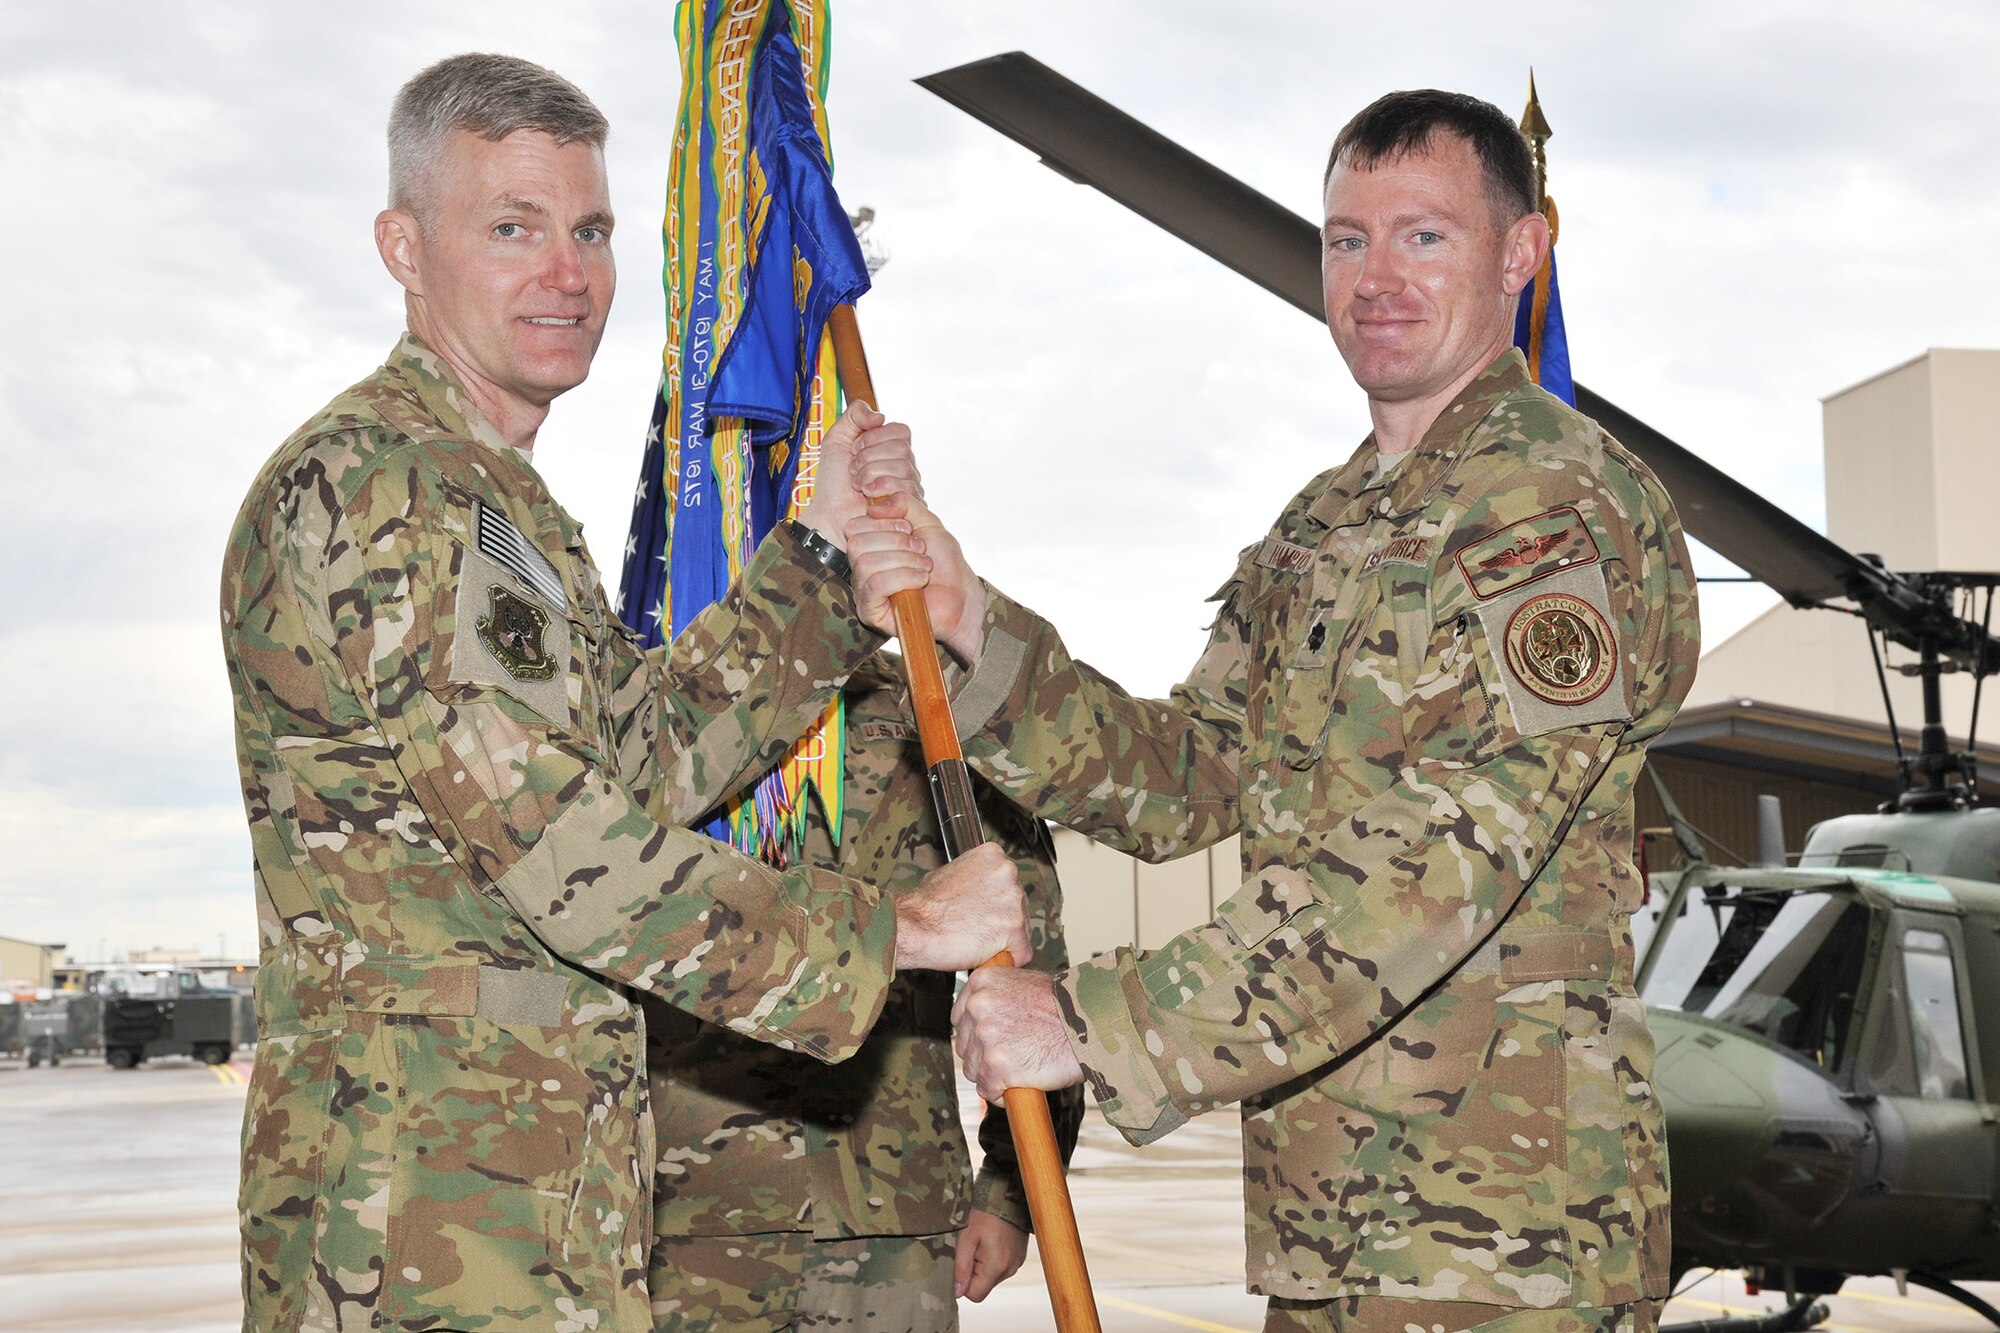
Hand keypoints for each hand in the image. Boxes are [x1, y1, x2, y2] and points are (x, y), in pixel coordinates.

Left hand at [791, 401, 919, 551]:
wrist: (830, 512)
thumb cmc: (833, 481)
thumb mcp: (837, 438)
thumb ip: (855, 415)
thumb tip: (880, 416)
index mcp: (891, 447)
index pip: (901, 430)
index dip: (874, 438)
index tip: (854, 450)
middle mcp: (905, 465)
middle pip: (902, 448)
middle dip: (868, 458)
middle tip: (853, 470)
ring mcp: (909, 485)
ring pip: (903, 467)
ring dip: (871, 474)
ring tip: (858, 485)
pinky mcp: (909, 505)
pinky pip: (905, 487)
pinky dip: (879, 488)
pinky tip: (868, 496)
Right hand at [846, 491, 988, 657]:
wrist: (961, 596)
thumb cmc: (943, 563)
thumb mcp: (927, 522)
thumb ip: (904, 503)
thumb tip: (875, 506)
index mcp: (869, 546)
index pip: (854, 526)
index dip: (883, 522)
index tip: (910, 530)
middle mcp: (861, 568)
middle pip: (857, 543)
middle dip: (896, 542)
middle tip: (920, 549)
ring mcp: (863, 591)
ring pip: (866, 564)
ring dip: (904, 560)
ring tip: (925, 566)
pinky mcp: (870, 611)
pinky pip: (875, 586)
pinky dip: (903, 578)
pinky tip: (921, 580)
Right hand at [893, 842, 1028, 971]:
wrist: (915, 927)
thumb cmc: (925, 906)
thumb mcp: (949, 874)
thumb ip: (974, 879)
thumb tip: (979, 889)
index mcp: (993, 855)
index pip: (1009, 884)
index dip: (994, 903)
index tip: (982, 911)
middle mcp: (1007, 872)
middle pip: (1019, 905)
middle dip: (1001, 920)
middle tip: (976, 927)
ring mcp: (1013, 898)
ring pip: (1021, 929)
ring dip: (1003, 939)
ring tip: (975, 939)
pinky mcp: (1014, 926)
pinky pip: (1021, 951)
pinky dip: (1006, 958)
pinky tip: (985, 954)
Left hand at [952, 967, 1084, 1101]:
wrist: (1090, 1026)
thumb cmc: (1064, 1007)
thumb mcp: (1024, 984)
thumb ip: (998, 997)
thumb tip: (981, 1017)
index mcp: (981, 983)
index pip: (960, 1017)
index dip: (976, 1034)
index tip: (995, 1040)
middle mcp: (979, 1008)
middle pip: (965, 1046)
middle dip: (984, 1057)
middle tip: (1013, 1056)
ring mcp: (986, 1038)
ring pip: (973, 1071)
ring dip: (993, 1076)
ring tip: (1020, 1070)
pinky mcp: (997, 1067)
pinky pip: (988, 1090)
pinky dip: (1002, 1094)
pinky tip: (1021, 1084)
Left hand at [954, 1209, 1028, 1301]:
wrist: (1007, 1193)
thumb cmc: (985, 1212)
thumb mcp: (965, 1238)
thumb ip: (961, 1268)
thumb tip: (957, 1292)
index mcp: (996, 1267)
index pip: (975, 1295)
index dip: (964, 1282)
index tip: (963, 1261)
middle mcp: (1010, 1269)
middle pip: (983, 1285)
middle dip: (973, 1271)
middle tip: (972, 1246)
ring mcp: (1016, 1263)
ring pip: (991, 1276)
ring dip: (982, 1264)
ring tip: (982, 1240)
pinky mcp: (1019, 1257)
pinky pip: (1000, 1267)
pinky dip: (992, 1258)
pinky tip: (991, 1239)